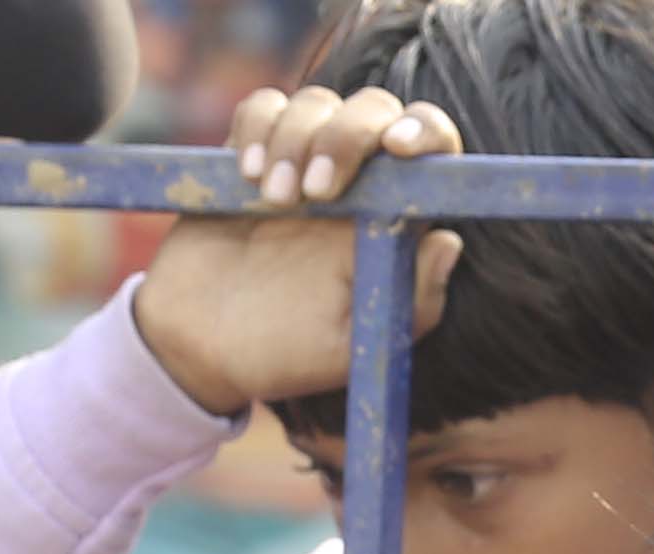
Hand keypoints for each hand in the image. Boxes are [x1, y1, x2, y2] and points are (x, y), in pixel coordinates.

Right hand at [126, 83, 465, 415]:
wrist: (204, 345)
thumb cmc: (290, 350)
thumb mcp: (358, 344)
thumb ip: (413, 302)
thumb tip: (448, 239)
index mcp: (394, 218)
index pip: (433, 149)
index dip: (426, 132)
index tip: (400, 148)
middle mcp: (358, 180)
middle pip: (374, 109)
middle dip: (348, 136)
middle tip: (318, 192)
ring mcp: (304, 160)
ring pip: (317, 102)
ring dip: (296, 140)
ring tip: (275, 200)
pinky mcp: (253, 150)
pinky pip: (263, 106)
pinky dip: (257, 127)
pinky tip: (248, 175)